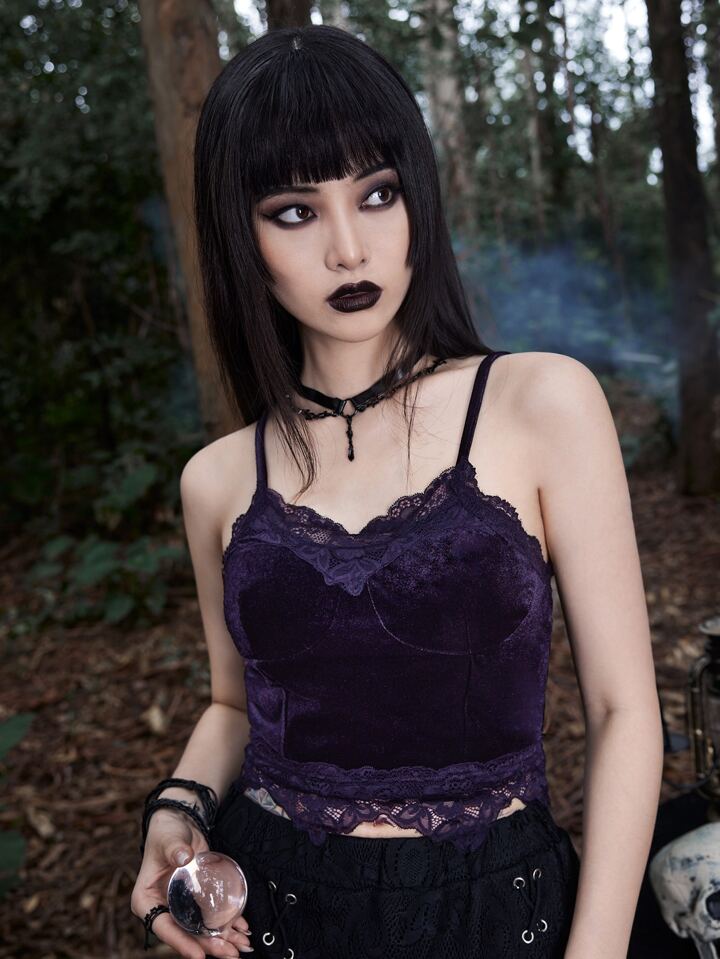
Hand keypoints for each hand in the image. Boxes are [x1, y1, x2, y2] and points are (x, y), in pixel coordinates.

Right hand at [130, 809, 253, 957]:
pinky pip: (211, 916)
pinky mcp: (197, 900)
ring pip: (201, 929)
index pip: (163, 927)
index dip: (181, 943)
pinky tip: (243, 928)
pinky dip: (228, 924)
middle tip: (230, 953)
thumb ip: (173, 849)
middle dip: (208, 945)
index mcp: (147, 900)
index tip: (198, 955)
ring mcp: (181, 906)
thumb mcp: (167, 839)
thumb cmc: (166, 832)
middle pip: (185, 932)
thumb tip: (182, 857)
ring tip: (243, 945)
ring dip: (222, 939)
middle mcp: (163, 908)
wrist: (180, 822)